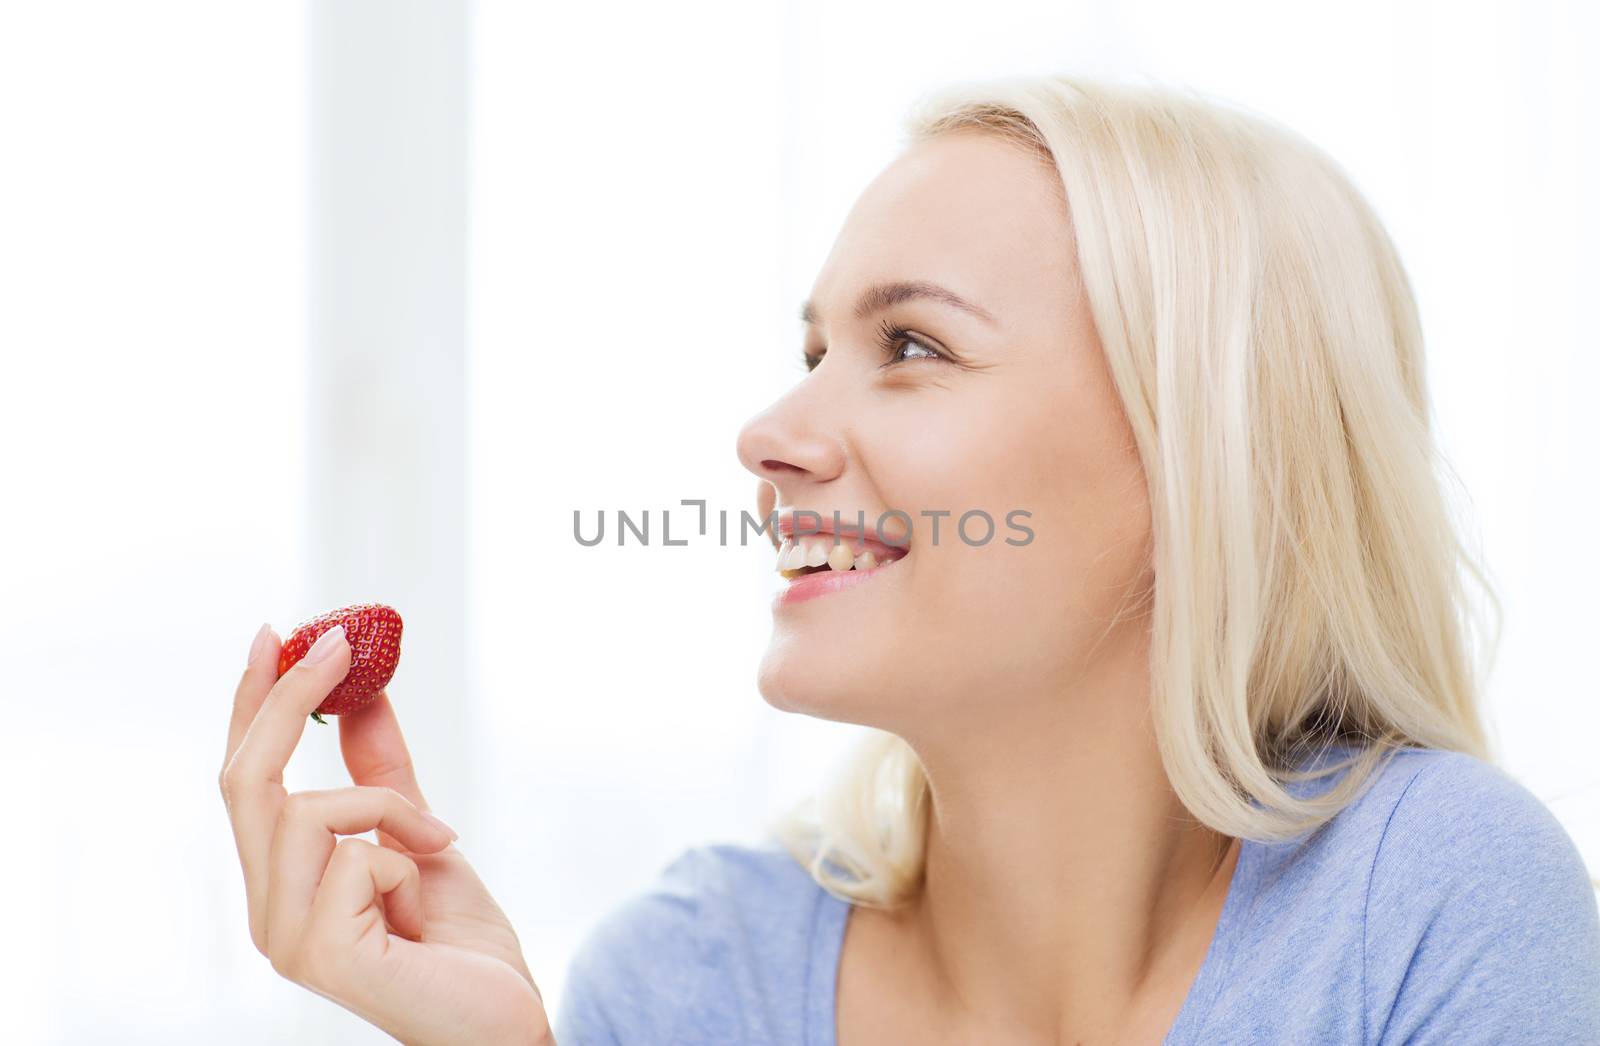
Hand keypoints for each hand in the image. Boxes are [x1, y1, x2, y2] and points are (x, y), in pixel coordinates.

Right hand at [219, 623, 552, 1044]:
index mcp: (281, 881)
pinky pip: (354, 855)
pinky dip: (404, 853)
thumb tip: (363, 691)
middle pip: (245, 781)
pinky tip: (424, 895)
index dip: (252, 703)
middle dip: (286, 699)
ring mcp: (286, 938)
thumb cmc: (460, 943)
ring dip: (386, 806)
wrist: (504, 1018)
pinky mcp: (321, 957)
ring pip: (305, 809)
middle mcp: (267, 911)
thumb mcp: (419, 833)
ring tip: (433, 842)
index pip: (244, 779)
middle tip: (337, 642)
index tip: (275, 632)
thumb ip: (383, 773)